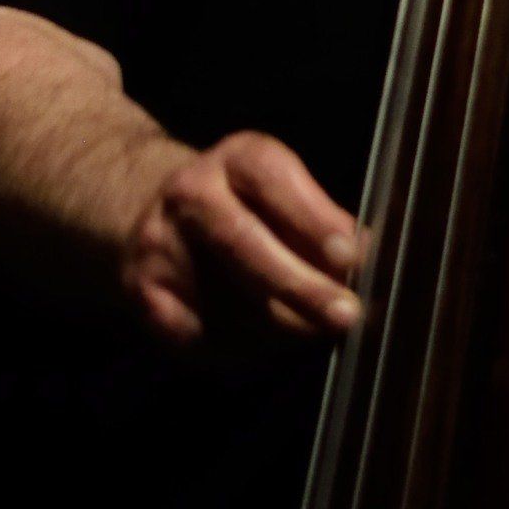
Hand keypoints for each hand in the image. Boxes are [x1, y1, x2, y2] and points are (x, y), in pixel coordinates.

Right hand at [122, 129, 362, 349]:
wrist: (154, 216)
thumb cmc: (242, 207)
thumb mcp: (281, 192)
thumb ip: (320, 220)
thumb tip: (366, 257)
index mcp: (236, 159)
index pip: (273, 179)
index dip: (313, 218)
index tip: (351, 255)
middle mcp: (190, 193)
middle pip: (243, 242)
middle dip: (299, 285)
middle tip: (345, 314)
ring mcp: (159, 244)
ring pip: (226, 300)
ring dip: (281, 327)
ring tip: (314, 333)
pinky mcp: (143, 293)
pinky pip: (201, 336)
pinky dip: (243, 350)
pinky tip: (265, 343)